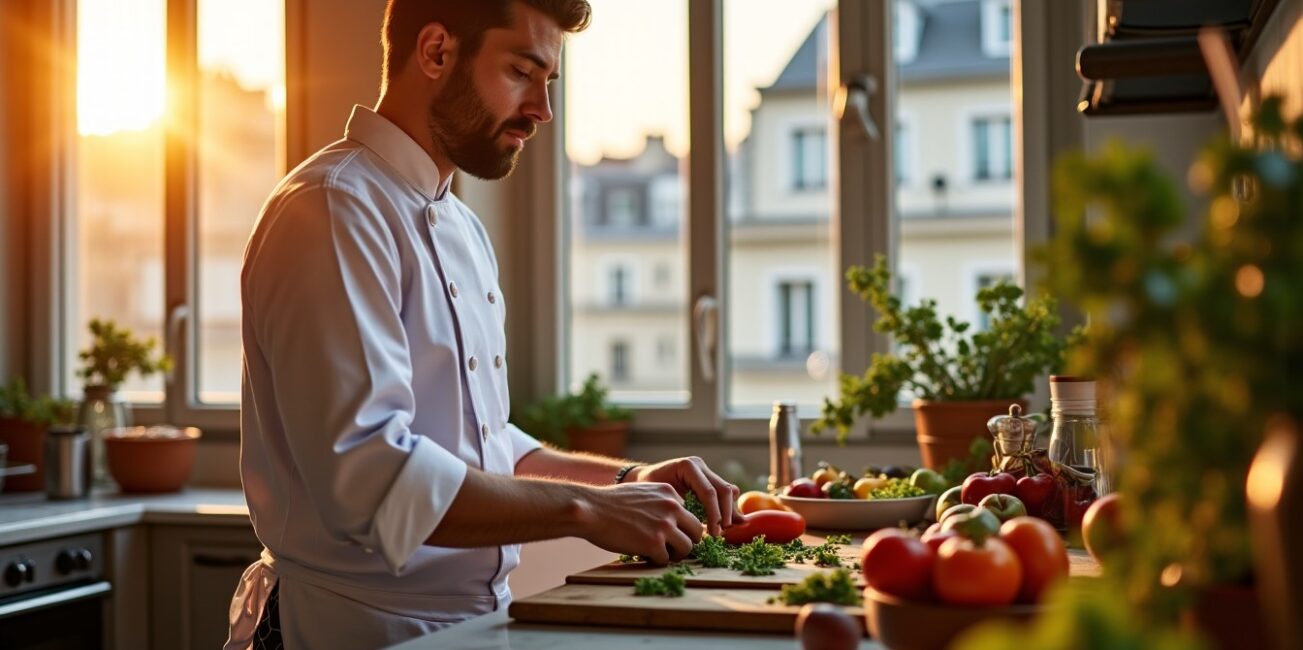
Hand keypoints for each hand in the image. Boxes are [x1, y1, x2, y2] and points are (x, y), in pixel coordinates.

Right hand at [576, 482, 702, 564]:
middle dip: (686, 541)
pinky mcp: (654, 543)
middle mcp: (672, 507)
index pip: (689, 514)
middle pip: (697, 531)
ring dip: (675, 554)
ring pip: (687, 548)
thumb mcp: (642, 493)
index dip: (680, 527)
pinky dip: (656, 561)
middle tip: (672, 548)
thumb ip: (659, 504)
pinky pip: (666, 559)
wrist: (591, 509)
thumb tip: (672, 522)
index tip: (669, 534)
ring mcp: (665, 525)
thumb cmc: (610, 503)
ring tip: (659, 553)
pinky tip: (644, 555)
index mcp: (670, 492)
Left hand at [629, 457, 740, 536]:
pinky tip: (727, 524)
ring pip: (729, 490)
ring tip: (725, 530)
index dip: (714, 514)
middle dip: (725, 513)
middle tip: (721, 533)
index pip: (708, 492)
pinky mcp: (709, 480)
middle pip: (723, 489)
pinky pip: (725, 493)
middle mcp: (699, 466)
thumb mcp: (659, 498)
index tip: (714, 532)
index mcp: (687, 466)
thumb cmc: (645, 490)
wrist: (641, 480)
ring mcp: (705, 471)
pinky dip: (728, 508)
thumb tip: (695, 528)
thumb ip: (677, 508)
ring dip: (730, 511)